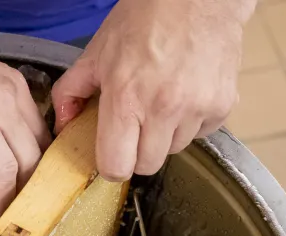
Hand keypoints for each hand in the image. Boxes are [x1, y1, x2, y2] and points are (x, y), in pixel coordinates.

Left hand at [52, 0, 252, 179]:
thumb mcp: (96, 52)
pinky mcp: (223, 105)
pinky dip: (193, 122)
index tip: (112, 152)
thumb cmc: (145, 18)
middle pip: (147, 165)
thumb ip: (70, 91)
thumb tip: (62, 125)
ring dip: (166, 135)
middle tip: (136, 124)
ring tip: (162, 101)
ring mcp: (197, 108)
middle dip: (138, 151)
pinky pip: (202, 133)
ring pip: (175, 149)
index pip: (116, 167)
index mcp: (126, 99)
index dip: (111, 164)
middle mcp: (163, 109)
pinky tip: (185, 95)